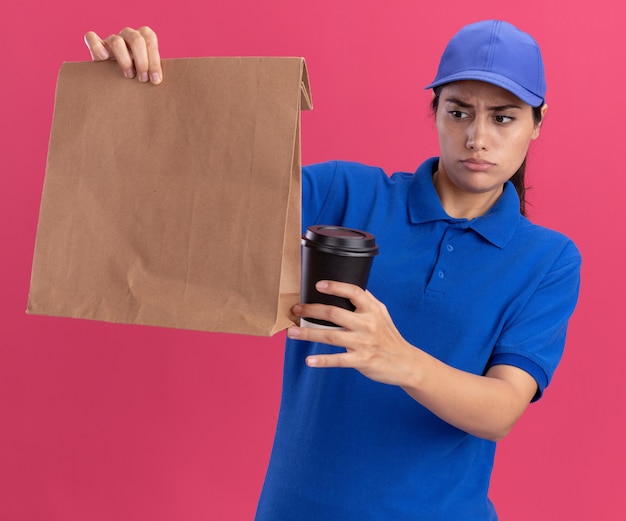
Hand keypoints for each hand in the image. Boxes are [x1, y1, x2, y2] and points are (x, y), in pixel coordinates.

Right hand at [83, 26, 162, 84]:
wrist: (117, 79)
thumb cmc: (138, 76)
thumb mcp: (149, 72)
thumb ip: (154, 72)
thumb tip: (159, 82)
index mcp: (143, 38)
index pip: (150, 40)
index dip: (154, 60)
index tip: (155, 79)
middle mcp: (128, 35)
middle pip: (136, 40)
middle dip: (142, 62)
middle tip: (143, 79)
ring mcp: (111, 39)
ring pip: (116, 41)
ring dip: (125, 61)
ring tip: (129, 76)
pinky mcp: (96, 45)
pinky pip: (91, 38)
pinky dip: (96, 47)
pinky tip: (104, 59)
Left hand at [288, 280, 537, 440]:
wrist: (406, 362)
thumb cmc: (389, 336)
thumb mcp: (382, 313)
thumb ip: (366, 301)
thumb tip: (349, 287)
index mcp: (372, 309)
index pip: (353, 291)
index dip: (335, 286)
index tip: (318, 285)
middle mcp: (367, 323)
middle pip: (334, 313)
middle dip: (311, 310)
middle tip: (295, 309)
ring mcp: (363, 343)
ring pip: (330, 336)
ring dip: (307, 334)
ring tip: (290, 333)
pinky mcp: (361, 361)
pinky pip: (338, 360)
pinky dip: (322, 360)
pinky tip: (309, 360)